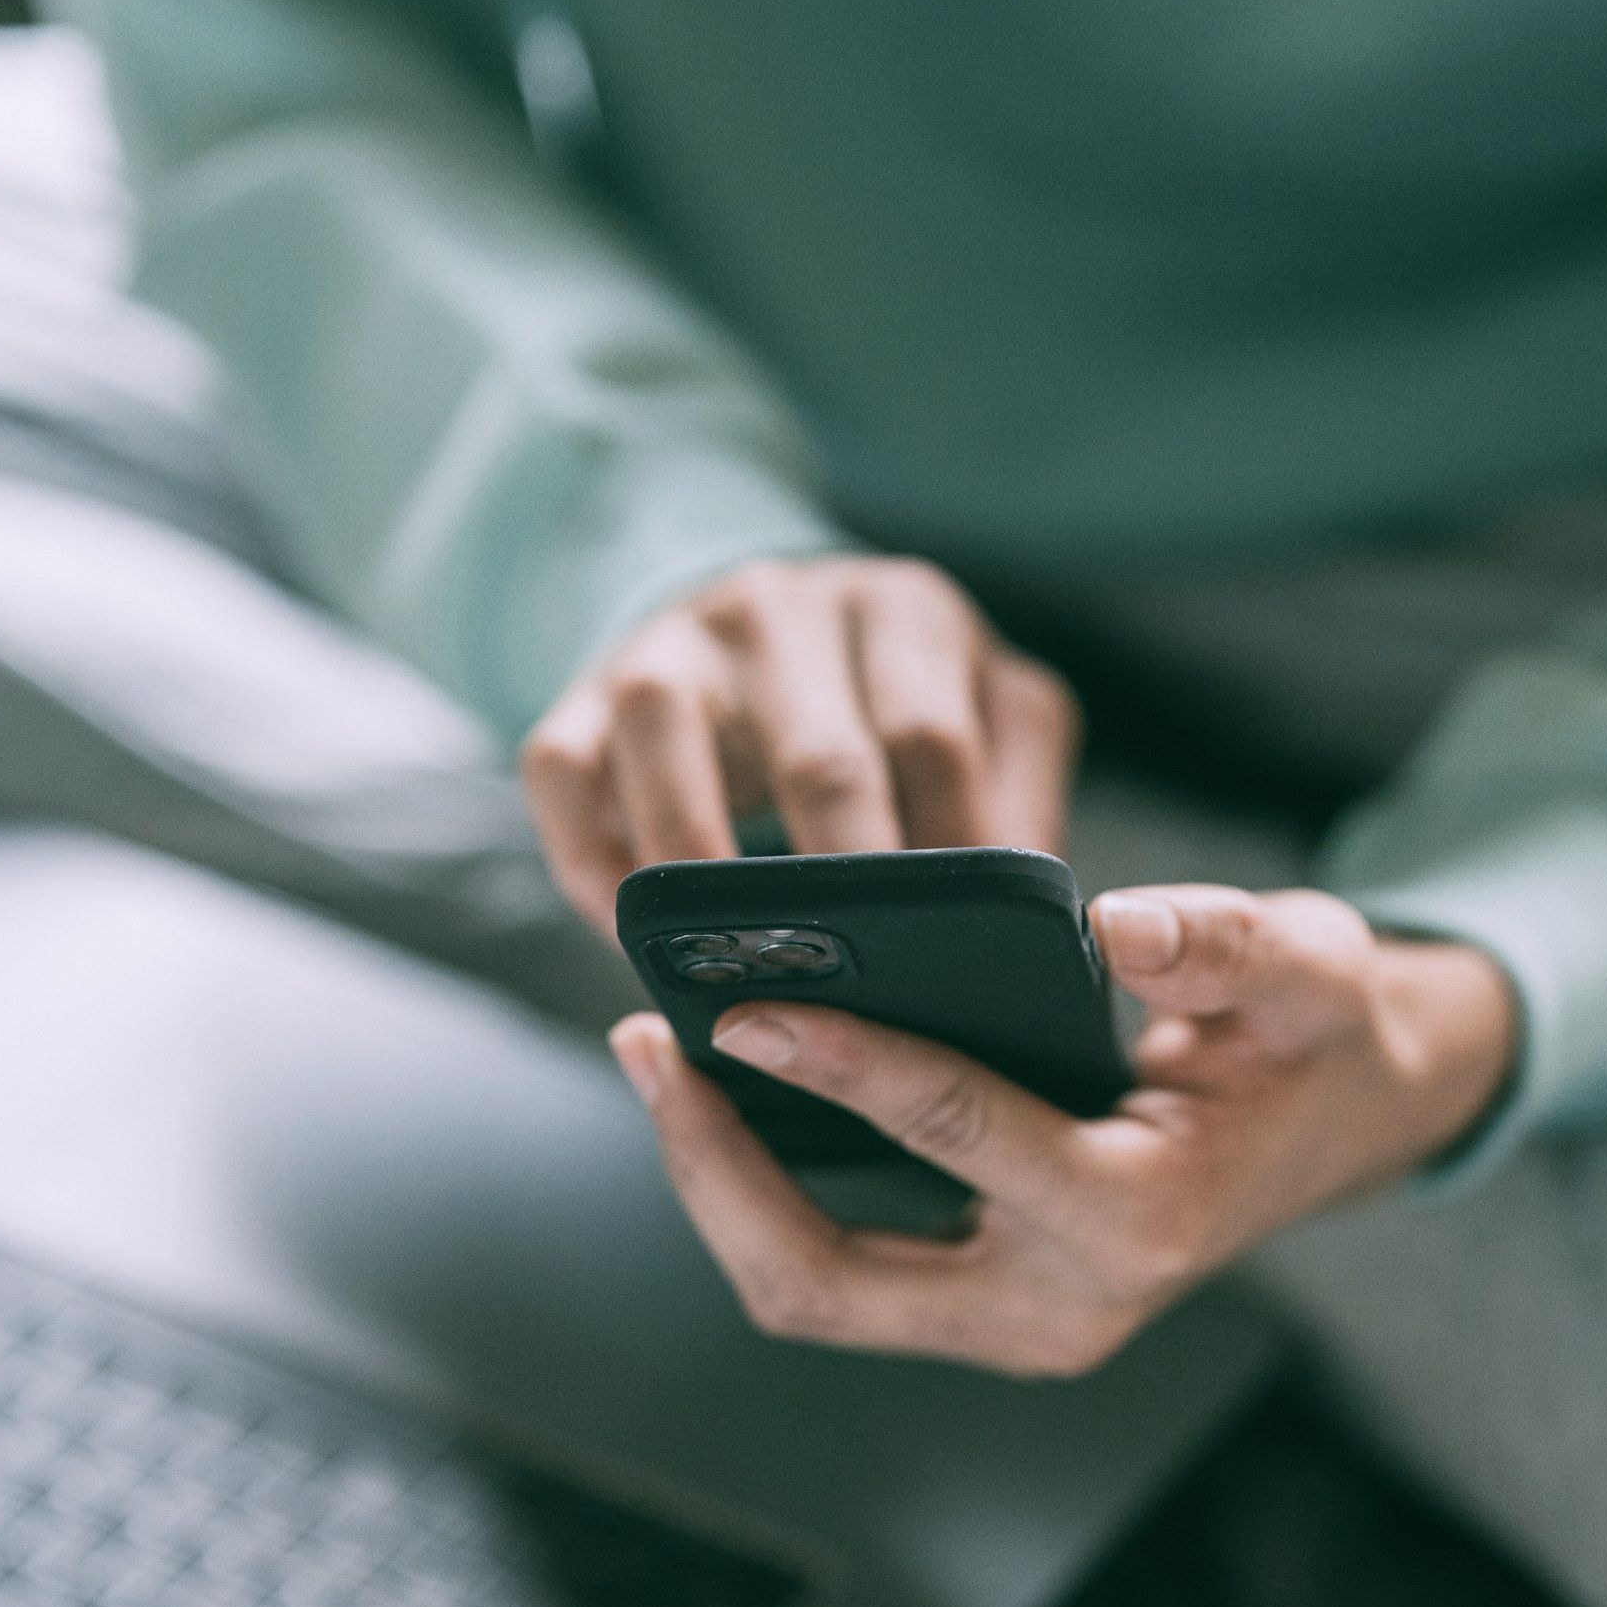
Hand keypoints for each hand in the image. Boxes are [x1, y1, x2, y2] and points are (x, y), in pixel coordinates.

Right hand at [521, 554, 1080, 931]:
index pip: (934, 741)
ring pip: (668, 739)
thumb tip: (1042, 927)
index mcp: (906, 612)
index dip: (945, 863)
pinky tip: (634, 938)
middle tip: (860, 1000)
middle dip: (839, 892)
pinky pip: (563, 770)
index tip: (955, 964)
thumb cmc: (890, 707)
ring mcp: (674, 640)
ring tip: (734, 976)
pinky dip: (593, 863)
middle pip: (819, 755)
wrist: (757, 631)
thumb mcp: (984, 721)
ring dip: (698, 874)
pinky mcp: (583, 686)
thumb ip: (1019, 800)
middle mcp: (783, 606)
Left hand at [609, 884, 1517, 1374]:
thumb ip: (1231, 945)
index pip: (953, 1134)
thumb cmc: (1311, 1039)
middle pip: (826, 1280)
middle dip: (715, 1170)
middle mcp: (1058, 1308)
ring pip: (807, 1292)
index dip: (838, 1064)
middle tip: (646, 1042)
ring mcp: (1008, 1325)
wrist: (1337, 1126)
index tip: (741, 1005)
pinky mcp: (972, 1308)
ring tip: (659, 1057)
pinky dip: (758, 1193)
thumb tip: (1119, 925)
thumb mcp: (1311, 969)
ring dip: (717, 1186)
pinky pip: (830, 1273)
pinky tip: (720, 1091)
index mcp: (1137, 1221)